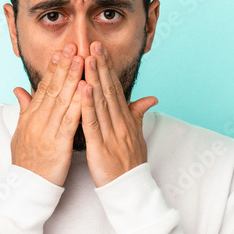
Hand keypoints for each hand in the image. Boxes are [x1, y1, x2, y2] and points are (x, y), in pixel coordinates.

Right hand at [11, 44, 84, 186]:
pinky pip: (69, 120)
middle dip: (64, 65)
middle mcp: (37, 120)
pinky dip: (77, 103)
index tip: (62, 51)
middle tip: (73, 45)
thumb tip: (19, 90)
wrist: (26, 187)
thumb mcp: (21, 133)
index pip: (44, 87)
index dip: (53, 68)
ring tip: (81, 59)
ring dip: (72, 78)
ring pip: (61, 99)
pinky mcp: (57, 143)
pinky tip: (85, 89)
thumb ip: (24, 109)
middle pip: (52, 88)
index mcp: (31, 117)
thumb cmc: (27, 162)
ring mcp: (47, 131)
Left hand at [79, 41, 157, 187]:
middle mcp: (120, 123)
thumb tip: (150, 98)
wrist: (131, 189)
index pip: (115, 88)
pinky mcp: (101, 146)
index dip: (107, 68)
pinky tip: (83, 89)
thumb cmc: (131, 163)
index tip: (100, 49)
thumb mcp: (137, 135)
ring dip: (94, 79)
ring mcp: (112, 134)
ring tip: (88, 59)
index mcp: (125, 119)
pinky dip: (88, 105)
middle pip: (109, 90)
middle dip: (101, 66)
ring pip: (102, 102)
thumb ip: (139, 114)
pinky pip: (94, 123)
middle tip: (93, 44)